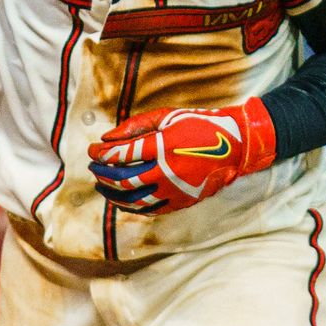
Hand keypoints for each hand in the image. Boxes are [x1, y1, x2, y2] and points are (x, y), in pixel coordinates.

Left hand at [87, 101, 277, 214]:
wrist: (234, 146)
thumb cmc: (198, 125)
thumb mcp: (168, 116)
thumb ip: (136, 126)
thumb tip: (107, 138)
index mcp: (163, 146)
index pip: (122, 154)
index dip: (102, 153)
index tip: (92, 151)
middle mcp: (167, 171)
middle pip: (123, 178)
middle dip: (103, 172)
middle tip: (93, 167)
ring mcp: (174, 189)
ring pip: (133, 198)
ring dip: (112, 192)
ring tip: (101, 185)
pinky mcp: (181, 201)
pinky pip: (149, 209)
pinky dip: (131, 205)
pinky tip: (121, 199)